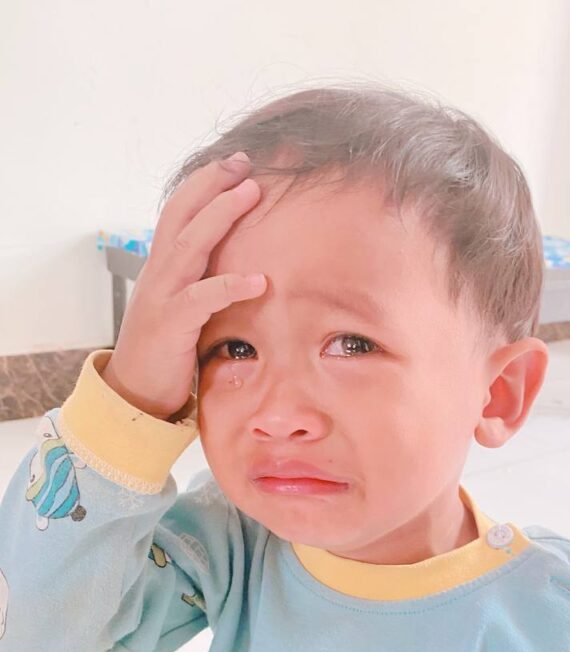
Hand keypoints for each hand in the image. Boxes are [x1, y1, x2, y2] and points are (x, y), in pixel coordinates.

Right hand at [101, 152, 267, 419]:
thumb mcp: (183, 308)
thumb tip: (238, 268)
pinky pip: (202, 299)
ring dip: (220, 216)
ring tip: (251, 193)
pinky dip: (229, 286)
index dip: (205, 185)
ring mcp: (162, 297)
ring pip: (189, 245)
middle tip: (245, 163)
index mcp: (162, 267)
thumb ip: (202, 284)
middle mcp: (159, 274)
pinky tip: (258, 280)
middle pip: (182, 215)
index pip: (180, 213)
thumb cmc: (165, 352)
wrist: (134, 394)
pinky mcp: (171, 326)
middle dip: (212, 184)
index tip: (236, 164)